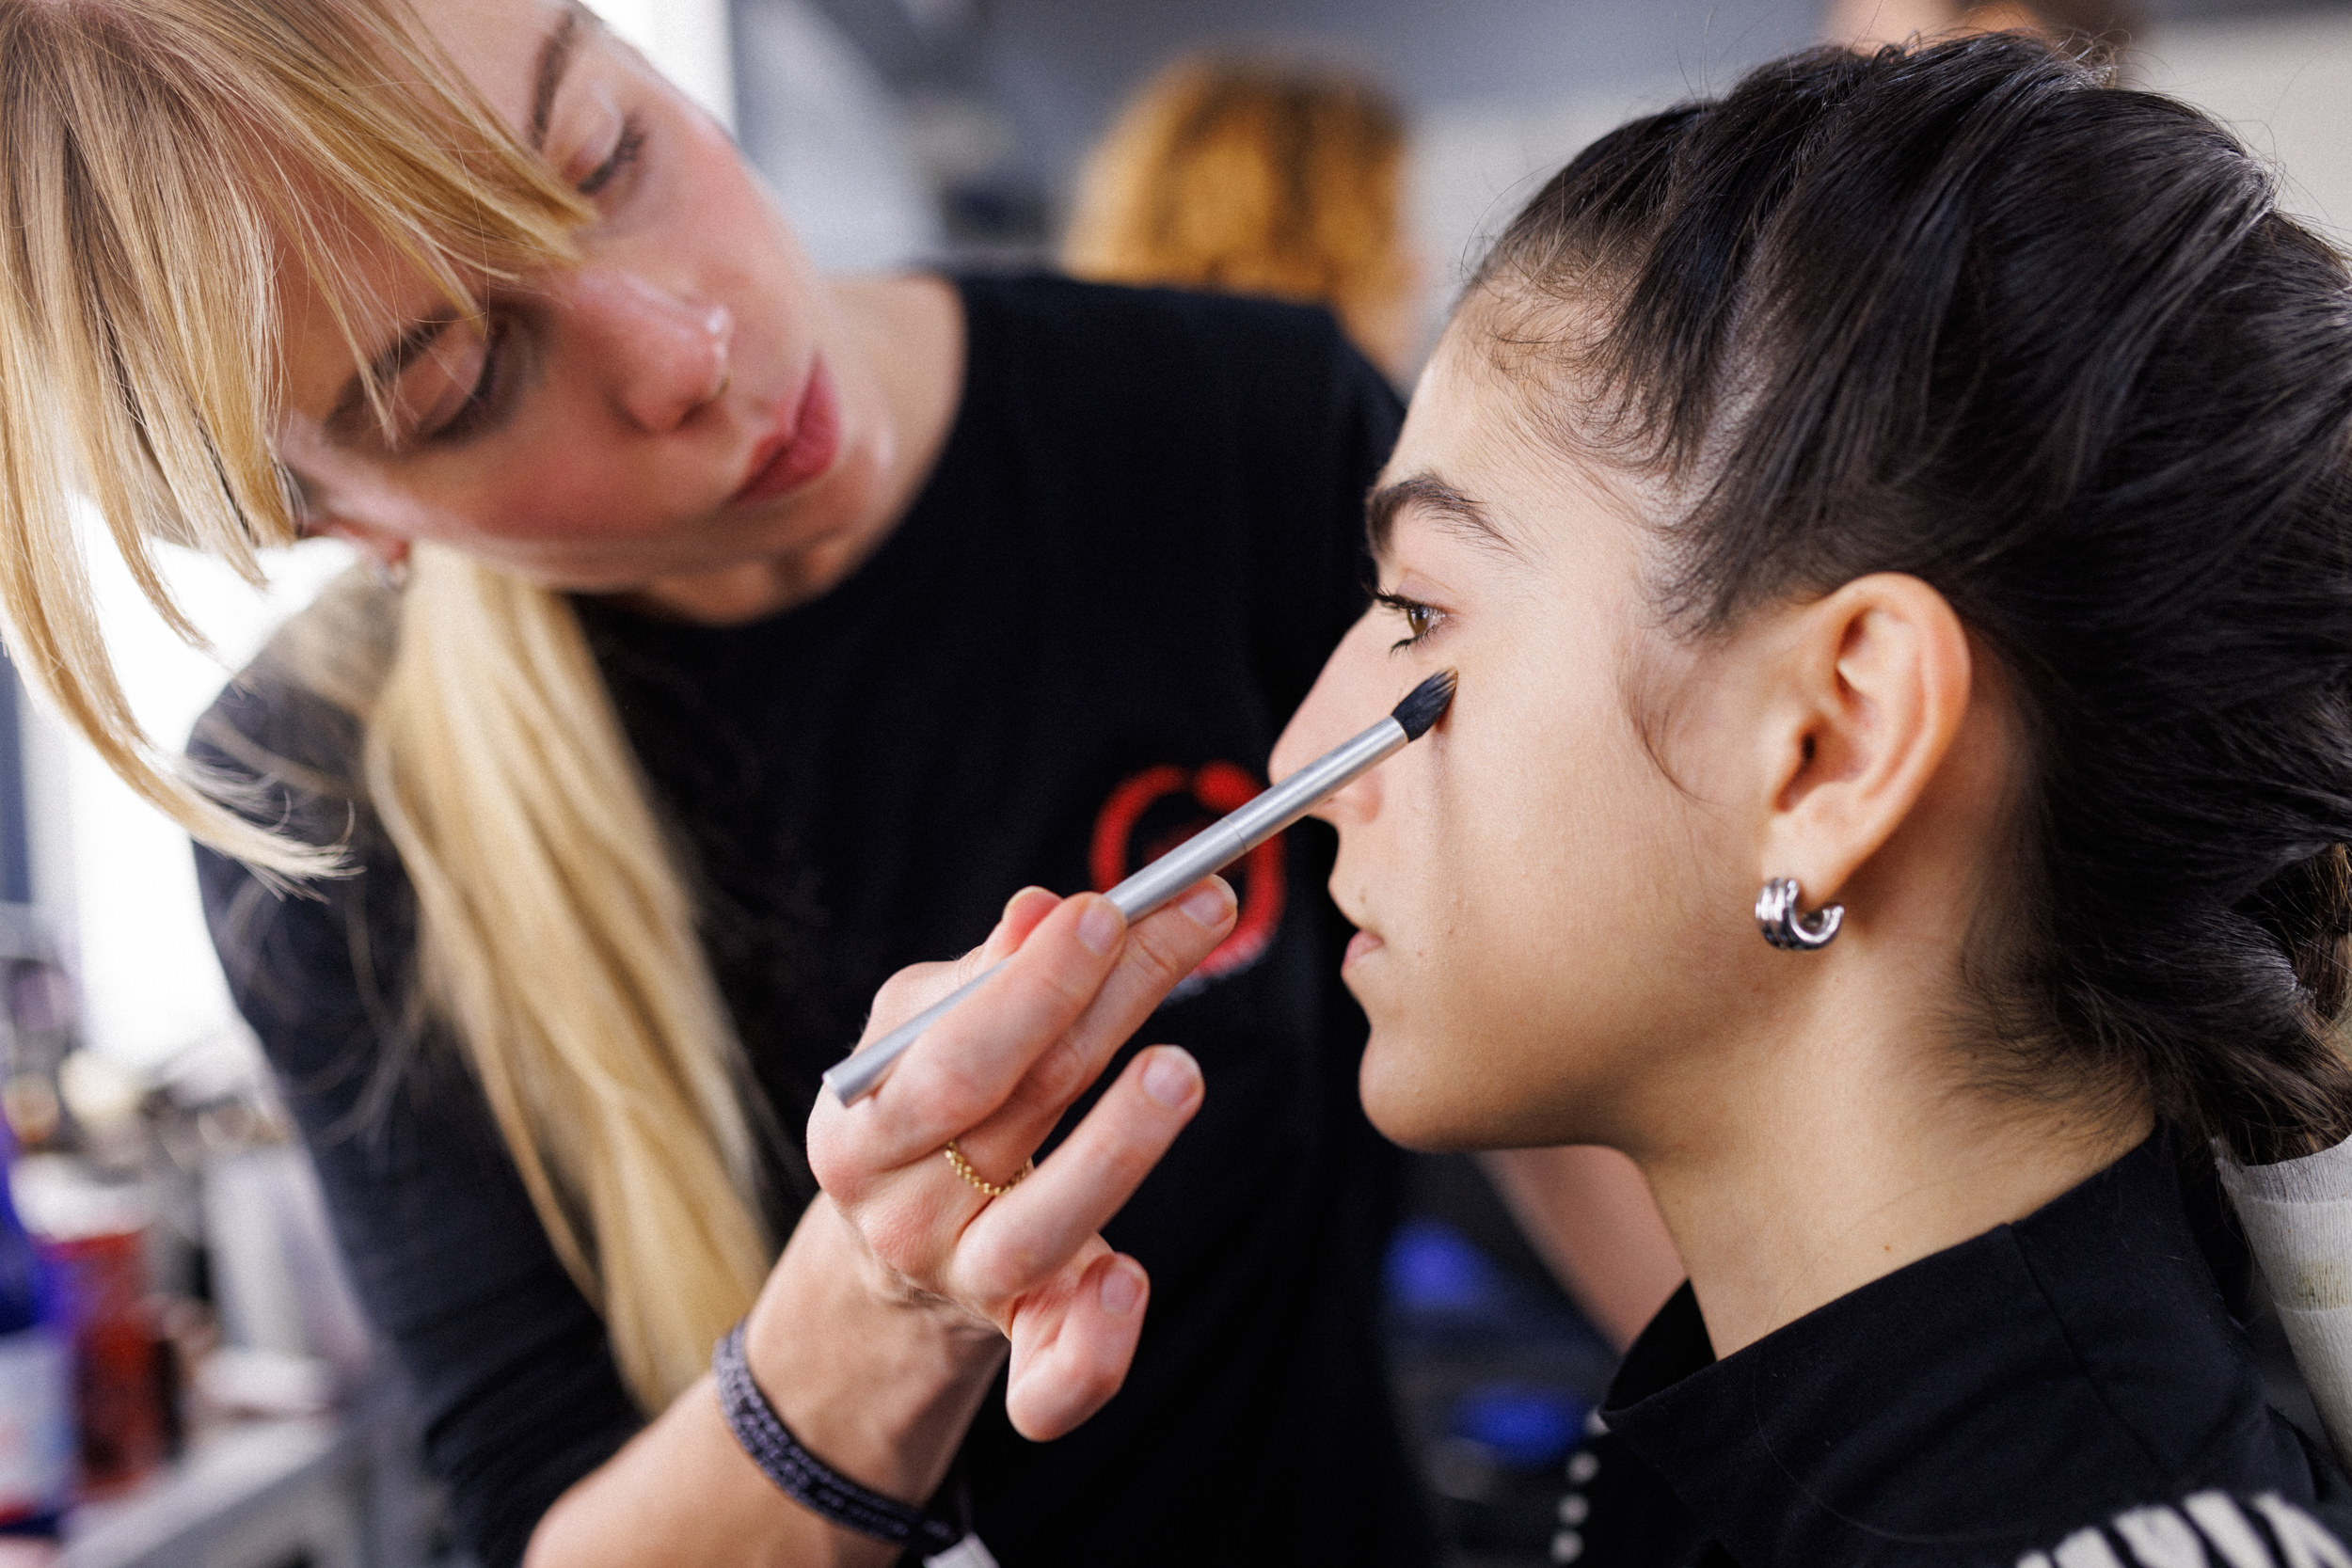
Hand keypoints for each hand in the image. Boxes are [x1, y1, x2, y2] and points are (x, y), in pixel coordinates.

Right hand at [802, 880, 1235, 1438]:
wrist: (895, 1252)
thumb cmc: (929, 1106)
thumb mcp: (926, 1033)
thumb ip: (985, 976)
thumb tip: (1041, 913)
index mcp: (861, 1127)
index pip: (954, 1048)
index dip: (1035, 980)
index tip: (1108, 910)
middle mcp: (901, 1213)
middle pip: (1011, 1108)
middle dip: (1105, 1006)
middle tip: (1191, 923)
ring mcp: (963, 1283)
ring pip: (1038, 1233)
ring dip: (1116, 1147)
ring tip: (1181, 1070)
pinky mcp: (1021, 1340)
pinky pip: (1049, 1381)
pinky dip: (1093, 1343)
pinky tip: (1129, 1280)